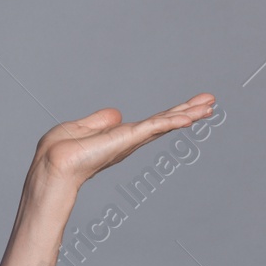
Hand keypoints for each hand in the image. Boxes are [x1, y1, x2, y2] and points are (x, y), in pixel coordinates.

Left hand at [35, 93, 215, 189]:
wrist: (53, 163)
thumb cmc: (60, 151)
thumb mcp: (80, 128)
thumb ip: (99, 121)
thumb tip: (117, 114)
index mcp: (120, 137)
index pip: (152, 123)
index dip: (171, 113)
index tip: (191, 105)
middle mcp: (130, 141)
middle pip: (165, 122)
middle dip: (188, 111)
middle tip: (212, 102)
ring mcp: (131, 141)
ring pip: (165, 123)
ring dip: (189, 113)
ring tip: (210, 105)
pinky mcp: (127, 139)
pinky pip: (154, 126)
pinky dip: (172, 120)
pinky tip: (190, 117)